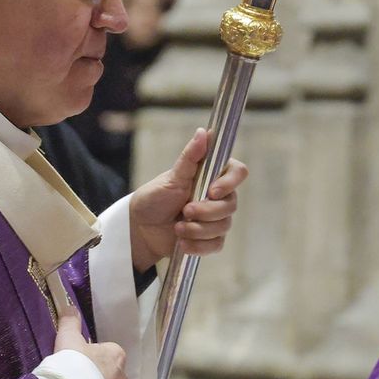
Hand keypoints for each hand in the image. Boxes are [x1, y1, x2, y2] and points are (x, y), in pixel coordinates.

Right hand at [53, 306, 130, 378]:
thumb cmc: (72, 364)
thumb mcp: (67, 339)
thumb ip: (70, 322)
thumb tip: (70, 306)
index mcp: (116, 355)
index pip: (109, 352)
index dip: (94, 356)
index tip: (79, 362)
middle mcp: (124, 377)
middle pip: (113, 374)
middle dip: (100, 377)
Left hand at [129, 128, 248, 270]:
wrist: (140, 227)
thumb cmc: (154, 197)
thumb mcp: (171, 177)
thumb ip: (190, 158)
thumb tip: (203, 132)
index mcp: (212, 176)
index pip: (238, 172)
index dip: (230, 182)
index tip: (212, 191)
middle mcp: (218, 196)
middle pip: (231, 204)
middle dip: (207, 211)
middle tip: (185, 211)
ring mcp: (215, 218)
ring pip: (223, 225)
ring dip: (199, 229)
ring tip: (177, 228)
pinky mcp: (209, 238)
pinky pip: (216, 244)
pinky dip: (198, 245)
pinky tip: (182, 243)